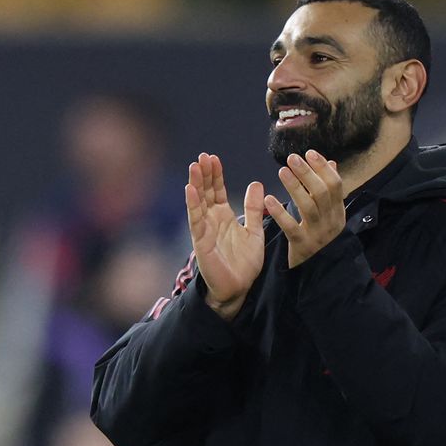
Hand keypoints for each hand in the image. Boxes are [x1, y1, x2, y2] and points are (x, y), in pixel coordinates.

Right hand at [186, 152, 265, 319]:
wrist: (239, 289)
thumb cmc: (245, 263)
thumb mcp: (254, 231)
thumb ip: (254, 209)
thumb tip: (256, 184)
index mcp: (223, 217)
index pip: (216, 191)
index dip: (214, 175)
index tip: (213, 158)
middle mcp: (211, 221)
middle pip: (205, 192)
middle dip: (204, 174)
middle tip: (203, 156)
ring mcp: (204, 230)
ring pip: (198, 203)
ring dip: (195, 184)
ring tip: (194, 166)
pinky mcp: (201, 242)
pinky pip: (196, 220)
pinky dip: (193, 205)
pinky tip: (190, 189)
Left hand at [263, 150, 343, 267]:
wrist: (319, 274)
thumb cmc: (320, 238)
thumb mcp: (329, 215)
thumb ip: (329, 191)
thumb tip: (332, 163)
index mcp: (338, 213)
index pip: (335, 185)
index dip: (323, 168)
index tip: (310, 153)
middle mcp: (331, 222)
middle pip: (322, 193)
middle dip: (308, 173)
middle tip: (292, 158)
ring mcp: (317, 235)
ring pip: (308, 207)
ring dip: (295, 187)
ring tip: (282, 171)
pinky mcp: (302, 246)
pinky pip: (291, 227)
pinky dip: (280, 213)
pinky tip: (269, 200)